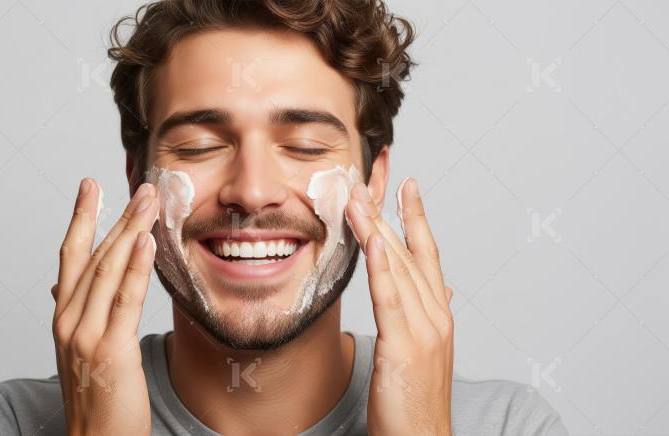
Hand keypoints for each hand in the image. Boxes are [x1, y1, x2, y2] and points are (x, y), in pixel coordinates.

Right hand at [51, 179, 157, 435]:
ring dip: (130, 231)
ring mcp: (86, 334)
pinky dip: (136, 268)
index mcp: (64, 318)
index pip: (70, 257)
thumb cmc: (96, 396)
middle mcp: (69, 321)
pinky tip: (146, 242)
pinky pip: (125, 300)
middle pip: (94, 256)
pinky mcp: (110, 349)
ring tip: (148, 202)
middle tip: (139, 187)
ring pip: (110, 271)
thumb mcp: (79, 351)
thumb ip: (76, 315)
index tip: (89, 187)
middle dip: (117, 217)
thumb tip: (62, 288)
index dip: (80, 219)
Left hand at [346, 178, 453, 435]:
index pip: (427, 255)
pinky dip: (379, 266)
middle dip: (389, 212)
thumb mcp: (424, 353)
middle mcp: (436, 315)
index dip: (416, 218)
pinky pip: (390, 298)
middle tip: (371, 177)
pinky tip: (369, 241)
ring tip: (359, 196)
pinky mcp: (404, 346)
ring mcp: (424, 330)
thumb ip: (428, 316)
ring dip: (377, 229)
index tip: (406, 185)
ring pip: (397, 268)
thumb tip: (443, 291)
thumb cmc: (415, 400)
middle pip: (410, 252)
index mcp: (439, 315)